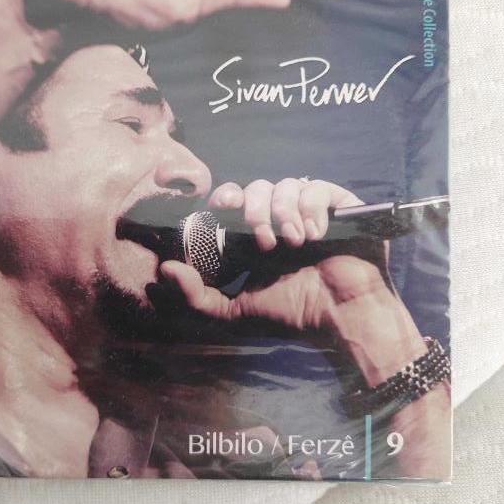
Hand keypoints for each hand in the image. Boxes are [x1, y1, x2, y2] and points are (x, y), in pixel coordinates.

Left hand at [159, 178, 389, 332]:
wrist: (339, 319)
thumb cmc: (289, 315)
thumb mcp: (232, 311)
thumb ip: (195, 296)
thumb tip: (164, 269)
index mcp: (254, 236)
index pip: (232, 199)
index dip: (224, 195)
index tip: (221, 206)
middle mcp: (279, 219)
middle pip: (255, 187)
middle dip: (254, 210)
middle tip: (264, 244)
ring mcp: (308, 212)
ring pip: (284, 185)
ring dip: (283, 214)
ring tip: (294, 244)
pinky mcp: (339, 207)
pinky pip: (317, 187)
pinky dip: (311, 209)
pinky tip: (316, 236)